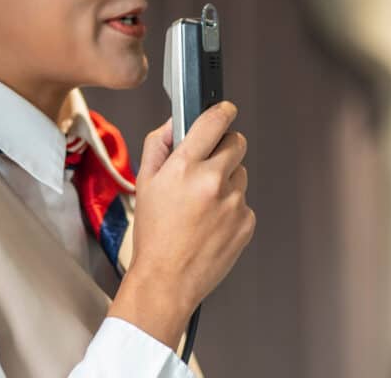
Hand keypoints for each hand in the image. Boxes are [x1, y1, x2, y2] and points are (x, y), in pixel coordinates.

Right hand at [107, 101, 253, 350]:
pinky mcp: (247, 222)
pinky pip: (244, 202)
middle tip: (208, 165)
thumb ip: (159, 145)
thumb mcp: (144, 183)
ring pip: (240, 174)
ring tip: (203, 205)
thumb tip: (175, 123)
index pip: (214, 121)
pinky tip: (211, 223)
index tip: (225, 109)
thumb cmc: (153, 236)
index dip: (222, 111)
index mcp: (184, 167)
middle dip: (224, 147)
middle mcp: (212, 181)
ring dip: (226, 181)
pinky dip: (231, 208)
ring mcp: (234, 203)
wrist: (167, 280)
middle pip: (237, 143)